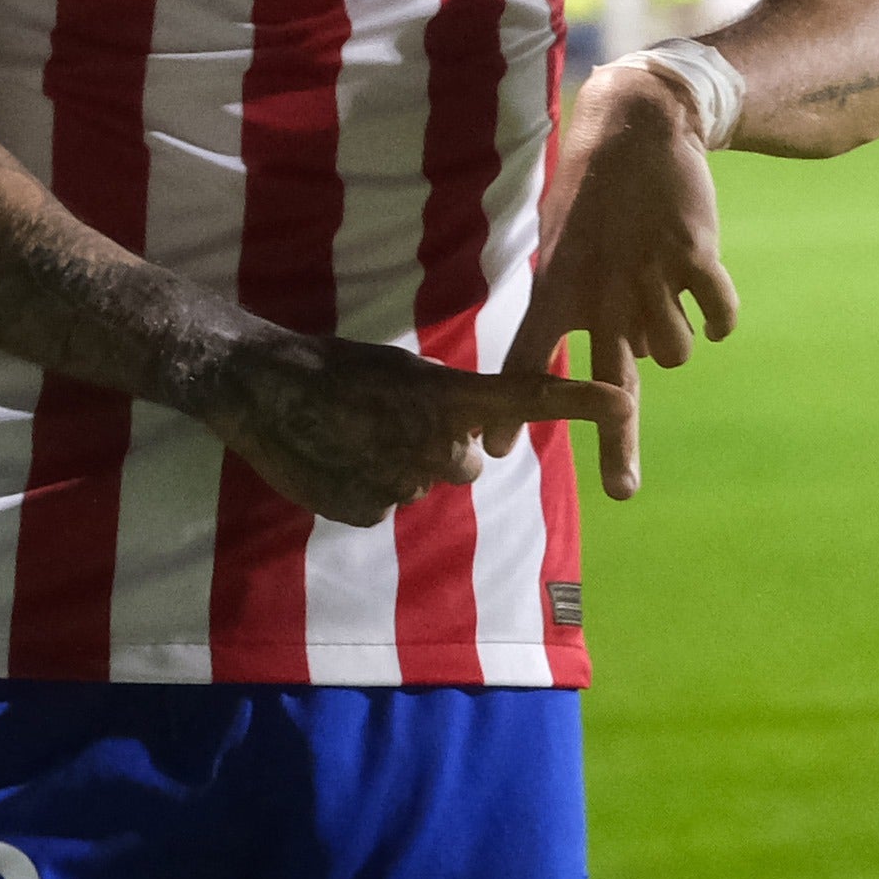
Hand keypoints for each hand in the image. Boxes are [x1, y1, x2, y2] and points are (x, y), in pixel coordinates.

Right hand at [201, 330, 630, 528]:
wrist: (255, 386)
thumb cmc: (328, 366)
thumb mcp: (397, 371)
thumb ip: (441, 404)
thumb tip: (463, 441)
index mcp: (444, 398)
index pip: (524, 397)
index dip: (576, 400)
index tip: (623, 399)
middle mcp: (432, 445)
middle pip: (464, 465)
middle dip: (439, 450)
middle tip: (386, 422)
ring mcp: (399, 484)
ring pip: (419, 486)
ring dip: (396, 467)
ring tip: (350, 437)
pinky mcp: (365, 512)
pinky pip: (381, 506)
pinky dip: (363, 488)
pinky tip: (333, 460)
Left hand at [494, 61, 738, 499]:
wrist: (639, 129)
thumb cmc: (595, 197)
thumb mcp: (563, 248)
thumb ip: (576, 307)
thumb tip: (619, 364)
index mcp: (559, 289)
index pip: (528, 359)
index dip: (514, 408)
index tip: (496, 451)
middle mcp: (602, 293)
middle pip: (607, 386)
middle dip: (614, 443)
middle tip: (622, 490)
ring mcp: (649, 278)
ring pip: (674, 356)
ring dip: (678, 344)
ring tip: (668, 300)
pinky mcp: (694, 258)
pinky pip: (719, 318)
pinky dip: (720, 320)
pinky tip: (713, 306)